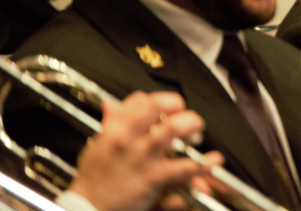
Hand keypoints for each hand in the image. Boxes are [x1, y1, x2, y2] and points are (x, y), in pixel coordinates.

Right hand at [68, 91, 221, 210]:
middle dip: (178, 107)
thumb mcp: (96, 146)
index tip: (169, 106)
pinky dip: (203, 164)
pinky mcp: (153, 178)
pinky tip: (213, 161)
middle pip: (159, 107)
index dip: (160, 100)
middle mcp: (129, 138)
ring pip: (173, 129)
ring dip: (191, 125)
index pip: (141, 101)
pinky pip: (184, 167)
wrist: (87, 209)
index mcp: (115, 129)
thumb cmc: (93, 180)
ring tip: (197, 131)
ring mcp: (142, 157)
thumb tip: (111, 104)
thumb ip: (109, 124)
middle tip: (186, 117)